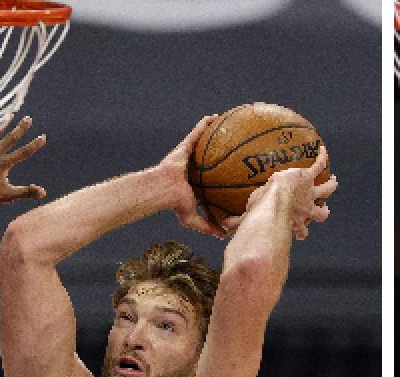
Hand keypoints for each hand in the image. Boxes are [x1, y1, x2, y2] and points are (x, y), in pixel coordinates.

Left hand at [0, 116, 47, 210]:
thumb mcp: (6, 196)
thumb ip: (26, 192)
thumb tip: (44, 192)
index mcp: (3, 164)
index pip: (23, 153)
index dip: (34, 145)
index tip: (43, 137)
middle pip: (10, 139)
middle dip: (20, 129)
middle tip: (28, 119)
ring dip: (2, 124)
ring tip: (9, 115)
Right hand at [159, 115, 227, 238]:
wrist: (163, 190)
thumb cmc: (175, 203)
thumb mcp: (192, 218)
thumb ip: (208, 226)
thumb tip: (224, 235)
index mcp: (197, 180)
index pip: (212, 175)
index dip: (222, 171)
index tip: (236, 169)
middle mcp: (194, 166)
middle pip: (210, 155)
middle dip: (221, 148)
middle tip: (236, 145)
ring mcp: (189, 156)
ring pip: (204, 141)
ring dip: (214, 132)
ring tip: (228, 124)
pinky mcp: (184, 147)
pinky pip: (197, 132)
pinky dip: (204, 124)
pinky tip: (215, 117)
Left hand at [225, 146, 337, 239]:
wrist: (274, 199)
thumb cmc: (260, 212)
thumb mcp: (249, 217)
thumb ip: (238, 221)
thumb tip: (222, 226)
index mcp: (294, 220)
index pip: (301, 230)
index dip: (302, 232)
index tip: (301, 233)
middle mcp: (305, 209)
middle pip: (321, 214)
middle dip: (323, 212)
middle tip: (324, 210)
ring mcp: (309, 193)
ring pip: (326, 190)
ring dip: (330, 185)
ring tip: (332, 180)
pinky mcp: (308, 177)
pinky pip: (318, 165)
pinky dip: (322, 158)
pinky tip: (322, 149)